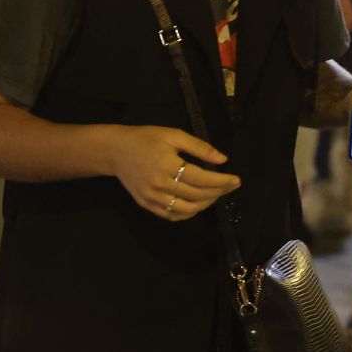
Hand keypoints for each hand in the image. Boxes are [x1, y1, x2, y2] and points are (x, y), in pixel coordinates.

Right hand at [107, 125, 239, 221]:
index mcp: (168, 164)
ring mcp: (153, 198)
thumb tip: (222, 160)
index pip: (202, 178)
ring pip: (187, 210)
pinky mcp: (147, 205)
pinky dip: (189, 213)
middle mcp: (160, 184)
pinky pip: (173, 215)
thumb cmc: (146, 138)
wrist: (116, 150)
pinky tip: (197, 204)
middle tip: (230, 186)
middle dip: (218, 192)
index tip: (236, 180)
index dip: (222, 181)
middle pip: (197, 196)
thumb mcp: (173, 135)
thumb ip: (199, 147)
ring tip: (215, 195)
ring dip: (206, 205)